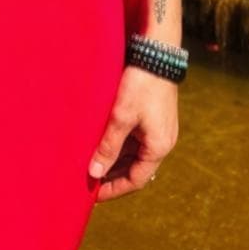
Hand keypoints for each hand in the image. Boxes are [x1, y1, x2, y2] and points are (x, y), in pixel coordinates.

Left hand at [89, 69, 179, 199]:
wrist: (157, 54)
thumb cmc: (141, 84)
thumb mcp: (120, 118)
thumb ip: (108, 147)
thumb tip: (95, 173)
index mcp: (158, 147)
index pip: (135, 180)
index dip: (113, 190)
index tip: (93, 195)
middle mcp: (162, 142)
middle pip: (135, 169)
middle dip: (112, 176)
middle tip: (87, 181)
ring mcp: (158, 130)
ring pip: (133, 155)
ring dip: (114, 160)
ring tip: (90, 164)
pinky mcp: (153, 118)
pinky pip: (135, 140)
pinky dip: (118, 146)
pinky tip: (100, 144)